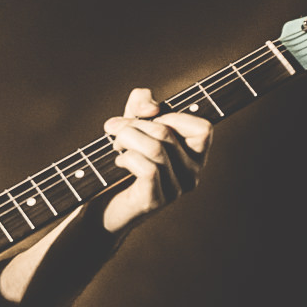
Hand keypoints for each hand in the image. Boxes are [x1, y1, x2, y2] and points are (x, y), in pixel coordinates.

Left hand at [99, 87, 211, 235]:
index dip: (172, 116)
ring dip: (126, 139)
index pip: (203, 128)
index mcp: (195, 155)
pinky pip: (147, 169)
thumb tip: (152, 107)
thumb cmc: (122, 161)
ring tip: (116, 145)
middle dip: (132, 124)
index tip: (148, 120)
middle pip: (167, 133)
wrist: (103, 205)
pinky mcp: (155, 201)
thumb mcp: (133, 122)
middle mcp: (192, 174)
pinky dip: (127, 158)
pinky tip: (119, 162)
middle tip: (114, 130)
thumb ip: (143, 102)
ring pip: (155, 148)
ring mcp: (176, 190)